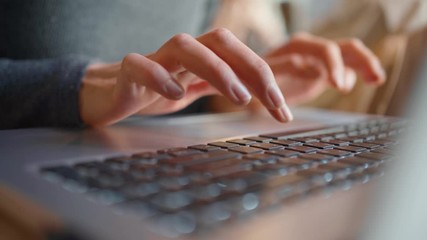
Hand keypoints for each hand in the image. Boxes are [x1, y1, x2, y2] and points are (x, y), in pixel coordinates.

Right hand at [80, 28, 292, 126]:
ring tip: (238, 97)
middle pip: (219, 41)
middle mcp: (181, 53)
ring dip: (216, 68)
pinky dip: (159, 76)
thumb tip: (263, 94)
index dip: (265, 78)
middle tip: (273, 101)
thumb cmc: (156, 89)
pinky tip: (177, 95)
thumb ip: (223, 85)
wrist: (110, 93)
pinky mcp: (127, 73)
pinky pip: (139, 65)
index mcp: (200, 56)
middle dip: (251, 67)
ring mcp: (153, 59)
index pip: (238, 56)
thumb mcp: (196, 88)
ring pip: (184, 46)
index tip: (283, 111)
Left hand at [264, 33, 385, 105]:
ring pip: (350, 55)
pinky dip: (358, 73)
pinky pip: (347, 68)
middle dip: (359, 62)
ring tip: (377, 79)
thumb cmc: (252, 79)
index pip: (325, 50)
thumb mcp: (262, 76)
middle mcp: (312, 49)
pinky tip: (366, 82)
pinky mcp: (324, 71)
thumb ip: (282, 69)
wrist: (250, 84)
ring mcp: (319, 59)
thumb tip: (307, 67)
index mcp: (298, 46)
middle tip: (371, 80)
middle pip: (344, 48)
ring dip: (366, 64)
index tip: (338, 85)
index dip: (334, 66)